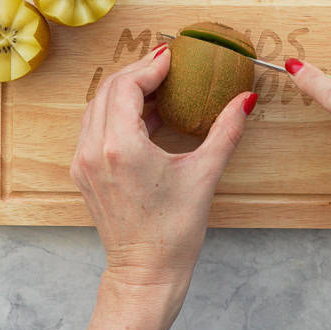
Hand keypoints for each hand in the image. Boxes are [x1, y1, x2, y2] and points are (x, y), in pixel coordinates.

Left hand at [71, 44, 255, 292]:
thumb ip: (226, 130)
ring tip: (156, 85)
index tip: (173, 58)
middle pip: (107, 90)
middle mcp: (94, 150)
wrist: (146, 272)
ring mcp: (83, 162)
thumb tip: (246, 99)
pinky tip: (144, 114)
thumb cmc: (174, 231)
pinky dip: (115, 112)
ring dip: (124, 91)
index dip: (150, 66)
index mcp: (121, 147)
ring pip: (95, 107)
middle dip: (137, 72)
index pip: (127, 86)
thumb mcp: (204, 174)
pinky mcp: (84, 172)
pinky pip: (93, 127)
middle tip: (166, 65)